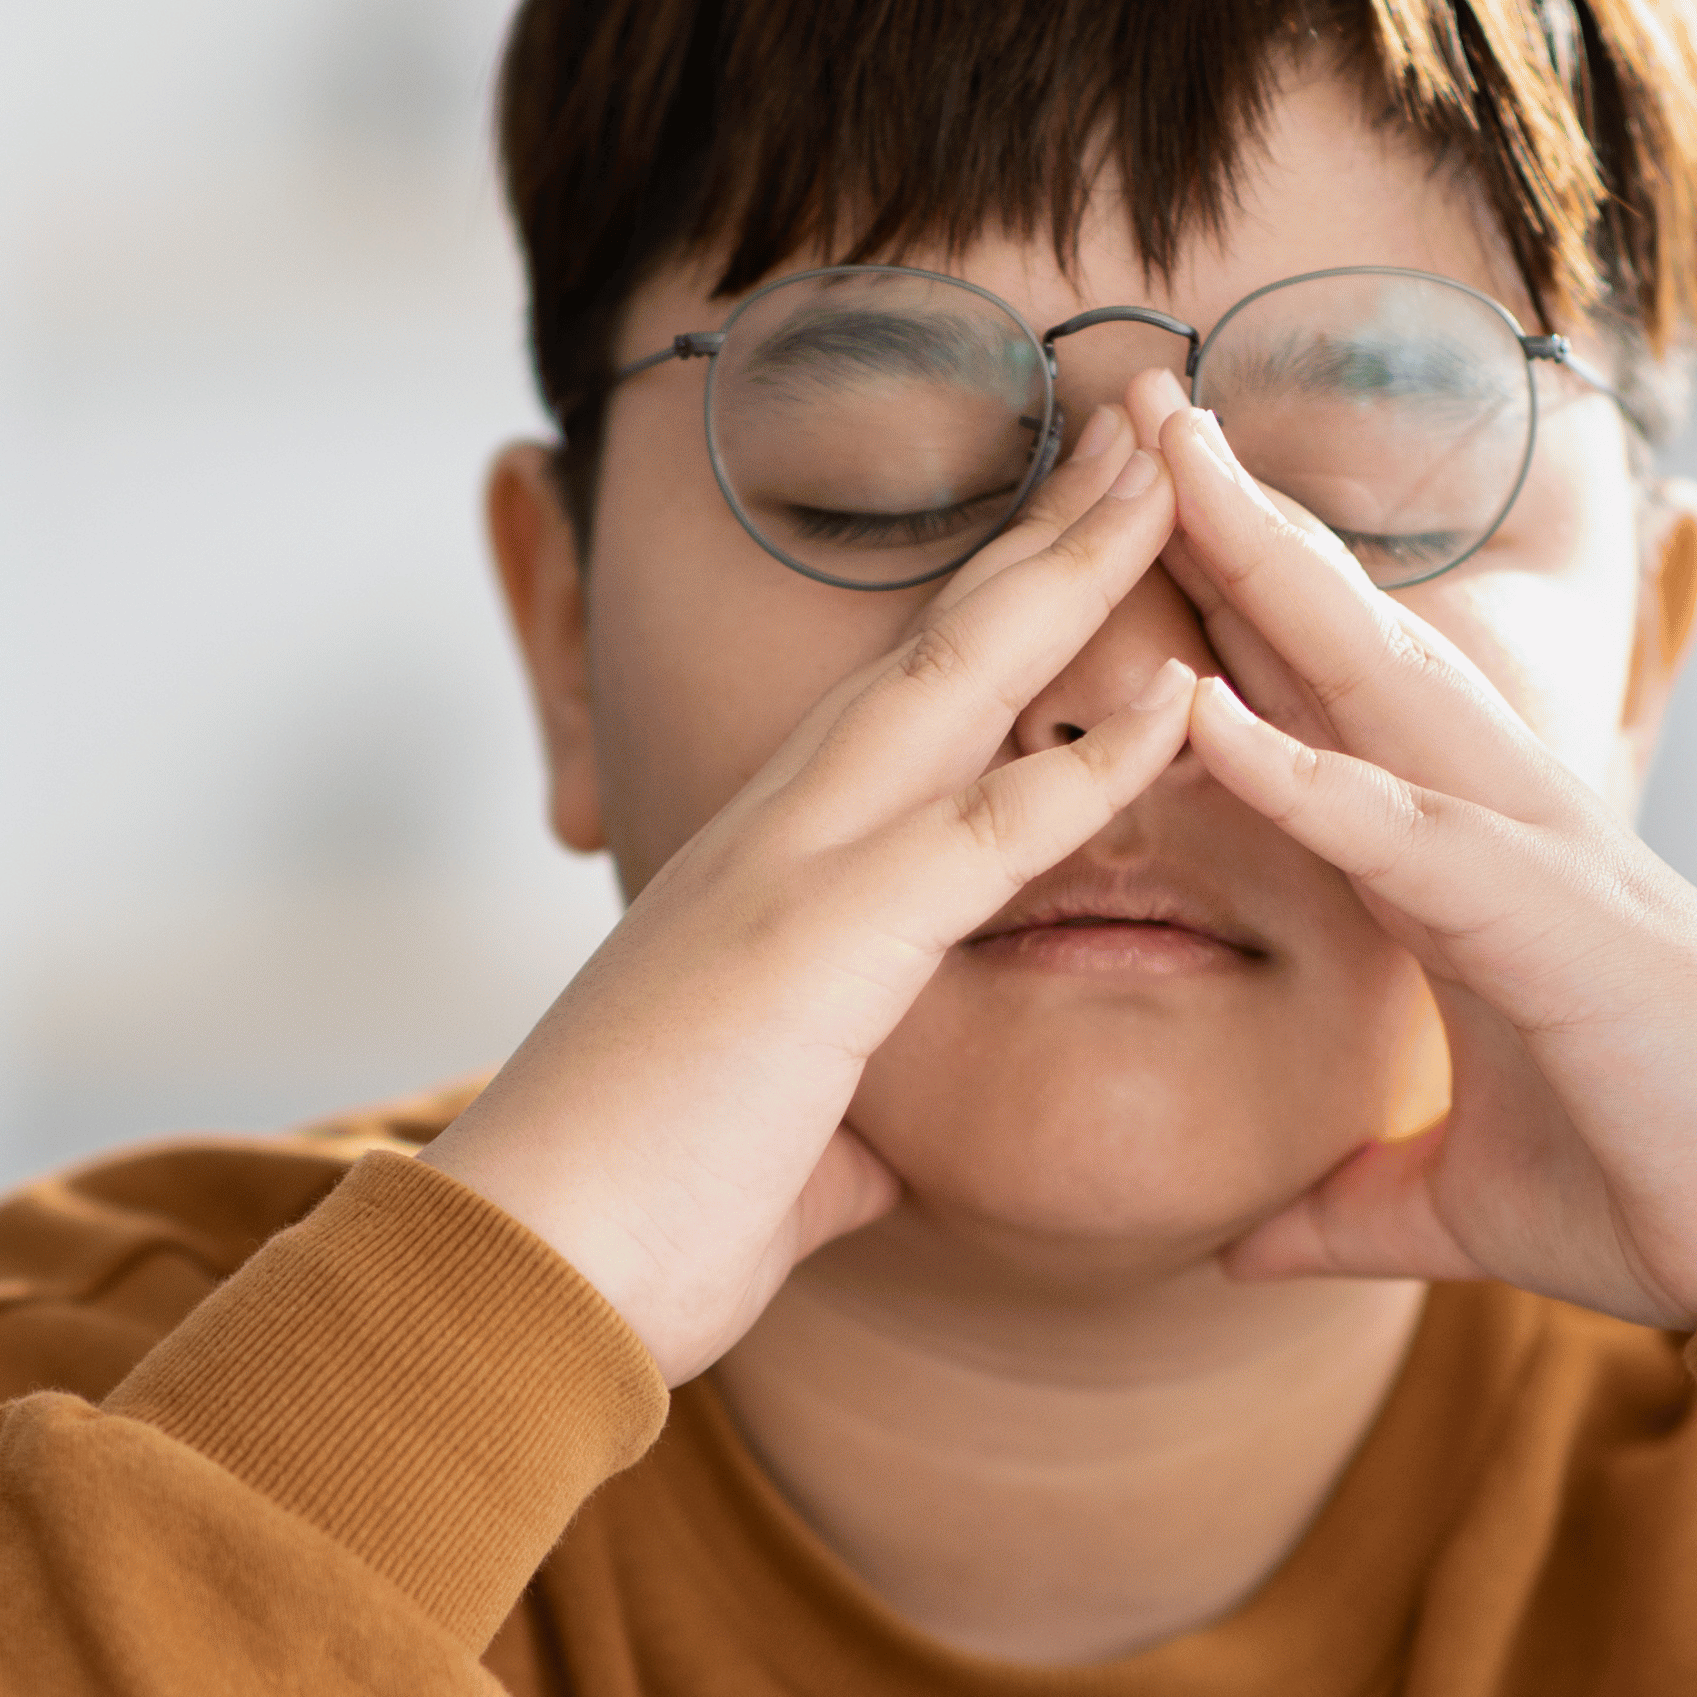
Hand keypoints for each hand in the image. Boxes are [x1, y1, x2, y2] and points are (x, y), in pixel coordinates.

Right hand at [426, 421, 1191, 1381]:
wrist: (516, 1283)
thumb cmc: (636, 1228)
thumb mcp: (772, 1152)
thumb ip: (837, 1116)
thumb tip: (873, 1141)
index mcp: (766, 872)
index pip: (911, 706)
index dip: (1006, 606)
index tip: (1090, 520)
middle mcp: (772, 836)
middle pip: (940, 643)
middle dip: (1050, 523)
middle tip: (1149, 413)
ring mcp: (788, 874)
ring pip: (958, 683)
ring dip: (1074, 571)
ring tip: (1175, 467)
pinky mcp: (814, 947)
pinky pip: (982, 834)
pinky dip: (1087, 764)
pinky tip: (1180, 700)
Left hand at [1154, 400, 1696, 1328]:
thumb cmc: (1671, 1202)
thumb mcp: (1463, 1208)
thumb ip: (1351, 1206)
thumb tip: (1245, 1245)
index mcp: (1480, 875)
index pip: (1341, 715)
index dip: (1244, 615)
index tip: (1147, 522)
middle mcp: (1510, 831)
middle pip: (1354, 647)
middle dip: (1249, 525)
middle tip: (1144, 403)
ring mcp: (1542, 862)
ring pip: (1382, 687)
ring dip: (1269, 578)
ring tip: (1168, 468)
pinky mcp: (1558, 930)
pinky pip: (1406, 836)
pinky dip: (1304, 775)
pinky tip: (1203, 714)